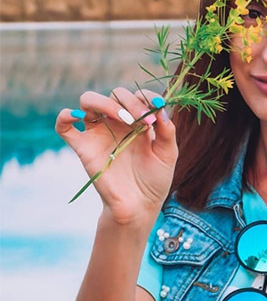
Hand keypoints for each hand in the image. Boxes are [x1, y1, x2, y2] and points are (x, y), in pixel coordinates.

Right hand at [55, 87, 177, 223]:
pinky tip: (77, 116)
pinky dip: (65, 116)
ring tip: (124, 119)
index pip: (136, 95)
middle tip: (142, 121)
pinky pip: (64, 126)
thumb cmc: (155, 180)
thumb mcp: (168, 153)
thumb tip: (160, 106)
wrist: (139, 206)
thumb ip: (167, 129)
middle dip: (129, 102)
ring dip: (105, 103)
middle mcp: (116, 123)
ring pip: (88, 101)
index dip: (146, 98)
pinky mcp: (83, 148)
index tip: (156, 112)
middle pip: (114, 94)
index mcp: (136, 121)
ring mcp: (98, 133)